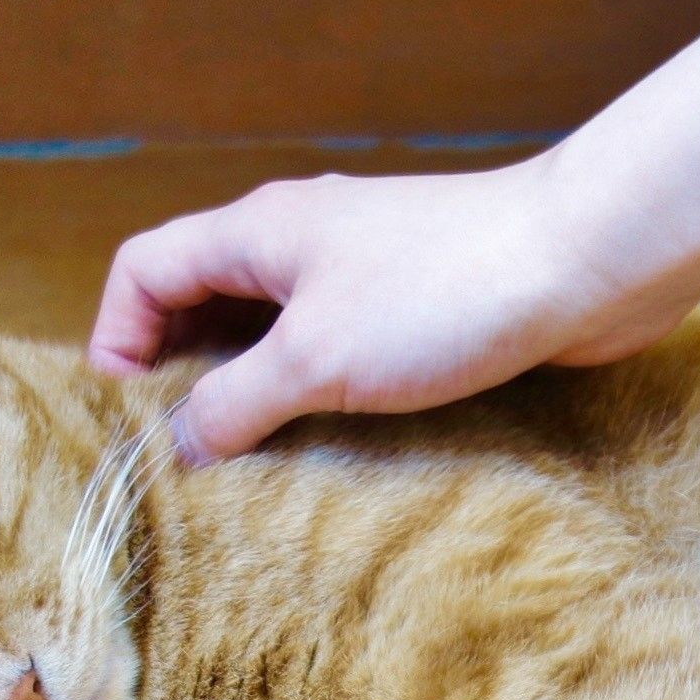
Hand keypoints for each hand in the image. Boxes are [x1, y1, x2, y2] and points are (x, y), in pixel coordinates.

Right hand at [89, 155, 692, 462]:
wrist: (582, 263)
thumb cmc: (442, 295)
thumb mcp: (315, 359)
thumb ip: (237, 401)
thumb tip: (181, 443)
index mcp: (257, 232)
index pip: (145, 268)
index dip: (117, 337)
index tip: (125, 414)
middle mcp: (302, 243)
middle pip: (205, 301)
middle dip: (183, 374)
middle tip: (181, 455)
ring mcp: (363, 273)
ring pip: (275, 332)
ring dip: (254, 393)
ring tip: (247, 467)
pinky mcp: (417, 308)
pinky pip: (339, 352)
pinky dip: (317, 396)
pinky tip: (328, 448)